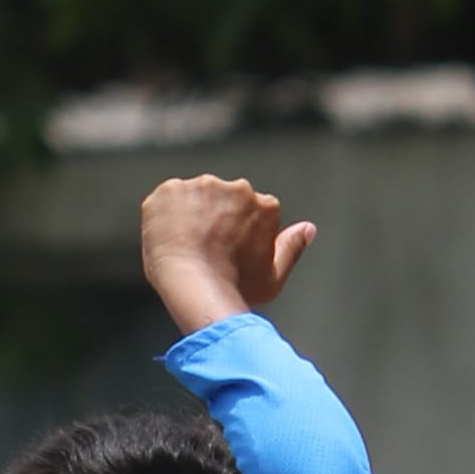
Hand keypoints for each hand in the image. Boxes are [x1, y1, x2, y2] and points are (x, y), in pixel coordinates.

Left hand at [139, 172, 317, 332]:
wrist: (195, 287)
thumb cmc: (236, 288)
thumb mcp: (273, 276)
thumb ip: (292, 247)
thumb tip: (309, 228)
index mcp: (264, 205)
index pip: (250, 211)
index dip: (237, 232)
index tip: (228, 252)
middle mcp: (236, 188)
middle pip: (222, 199)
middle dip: (214, 218)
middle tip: (205, 249)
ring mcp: (202, 185)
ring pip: (194, 196)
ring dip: (190, 214)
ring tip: (186, 246)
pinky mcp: (171, 189)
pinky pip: (167, 199)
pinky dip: (165, 215)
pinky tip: (169, 238)